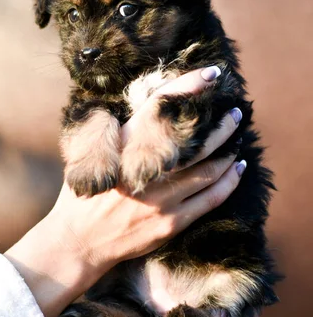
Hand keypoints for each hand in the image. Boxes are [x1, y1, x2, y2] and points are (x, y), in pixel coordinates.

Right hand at [6, 67, 243, 316]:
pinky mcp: (170, 223)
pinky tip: (238, 168)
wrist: (78, 241)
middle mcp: (145, 170)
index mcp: (123, 147)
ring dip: (228, 151)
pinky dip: (228, 181)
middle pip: (196, 141)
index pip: (161, 107)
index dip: (189, 87)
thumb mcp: (94, 156)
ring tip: (238, 138)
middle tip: (236, 113)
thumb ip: (121, 135)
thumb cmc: (84, 194)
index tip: (211, 75)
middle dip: (221, 125)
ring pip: (209, 169)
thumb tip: (149, 110)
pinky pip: (209, 198)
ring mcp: (160, 198)